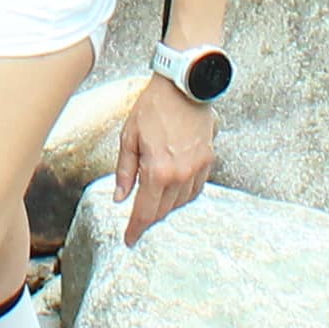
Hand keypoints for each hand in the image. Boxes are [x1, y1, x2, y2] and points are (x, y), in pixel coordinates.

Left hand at [110, 73, 216, 245]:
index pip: (145, 212)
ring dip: (166, 208)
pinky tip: (173, 191)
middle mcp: (180, 175)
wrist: (183, 87)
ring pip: (181, 203)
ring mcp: (197, 169)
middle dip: (149, 219)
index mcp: (157, 171)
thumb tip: (120, 197)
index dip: (136, 229)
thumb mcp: (129, 138)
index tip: (130, 240)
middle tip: (138, 222)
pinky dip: (183, 195)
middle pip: (163, 211)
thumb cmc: (152, 108)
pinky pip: (196, 189)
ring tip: (154, 204)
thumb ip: (125, 172)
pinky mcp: (208, 160)